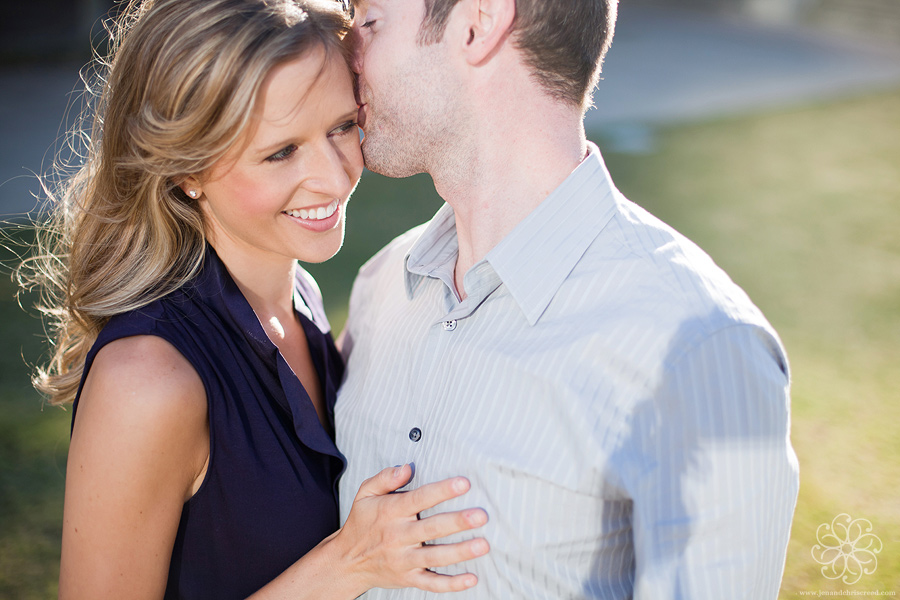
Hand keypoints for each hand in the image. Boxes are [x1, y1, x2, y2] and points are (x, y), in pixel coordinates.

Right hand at [333, 464, 489, 593]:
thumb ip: (385, 478)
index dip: (442, 491)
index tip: (463, 483)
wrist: (345, 561)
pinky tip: (471, 579)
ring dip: (460, 552)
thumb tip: (406, 467)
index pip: (420, 498)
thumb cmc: (361, 523)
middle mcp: (399, 536)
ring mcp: (404, 559)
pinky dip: (451, 584)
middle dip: (457, 522)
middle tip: (480, 516)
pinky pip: (431, 583)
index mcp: (391, 512)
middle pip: (432, 528)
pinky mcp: (408, 577)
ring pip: (435, 556)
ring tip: (482, 545)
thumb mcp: (365, 494)